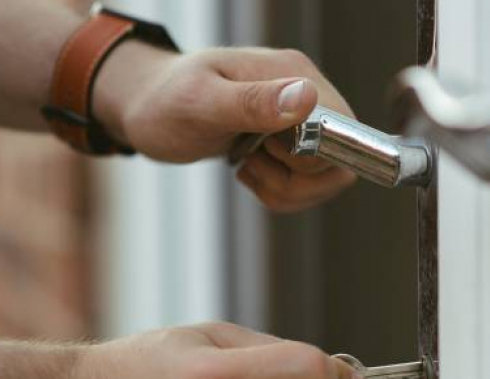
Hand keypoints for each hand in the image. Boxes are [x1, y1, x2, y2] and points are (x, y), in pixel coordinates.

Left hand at [94, 43, 357, 212]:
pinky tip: (249, 172)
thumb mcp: (200, 102)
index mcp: (294, 74)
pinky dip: (279, 193)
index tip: (271, 152)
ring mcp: (300, 122)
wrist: (146, 107)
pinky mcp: (291, 144)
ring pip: (326, 180)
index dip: (315, 158)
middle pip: (340, 161)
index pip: (344, 131)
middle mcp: (307, 95)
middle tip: (252, 162)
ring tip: (247, 168)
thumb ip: (253, 101)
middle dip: (295, 179)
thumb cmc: (164, 101)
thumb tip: (306, 98)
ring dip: (286, 190)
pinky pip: (306, 186)